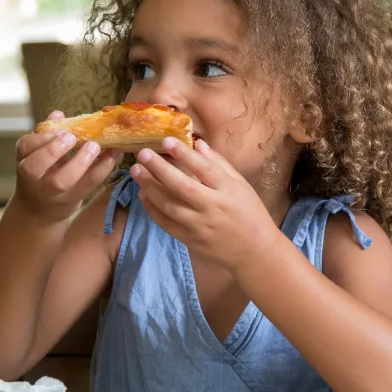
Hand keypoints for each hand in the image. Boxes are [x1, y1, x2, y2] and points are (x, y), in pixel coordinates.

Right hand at [10, 111, 118, 223]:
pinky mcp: (73, 198)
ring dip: (81, 162)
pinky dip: (103, 168)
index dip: (43, 137)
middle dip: (54, 150)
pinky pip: (89, 184)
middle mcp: (34, 177)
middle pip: (36, 166)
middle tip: (72, 137)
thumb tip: (58, 114)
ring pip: (62, 180)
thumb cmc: (41, 174)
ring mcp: (53, 191)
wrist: (40, 209)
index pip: (26, 145)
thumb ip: (47, 134)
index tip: (60, 130)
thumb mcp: (37, 153)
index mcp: (25, 159)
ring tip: (95, 146)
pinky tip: (113, 155)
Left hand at [130, 138, 281, 270]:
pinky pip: (166, 223)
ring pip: (169, 205)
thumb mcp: (242, 186)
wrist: (254, 251)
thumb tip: (198, 144)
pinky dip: (152, 208)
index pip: (205, 169)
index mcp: (229, 191)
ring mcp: (200, 226)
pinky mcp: (190, 240)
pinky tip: (143, 194)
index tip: (166, 140)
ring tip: (136, 171)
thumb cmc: (251, 214)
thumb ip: (220, 165)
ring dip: (150, 187)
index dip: (184, 154)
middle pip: (182, 186)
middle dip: (160, 168)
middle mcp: (213, 208)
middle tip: (142, 153)